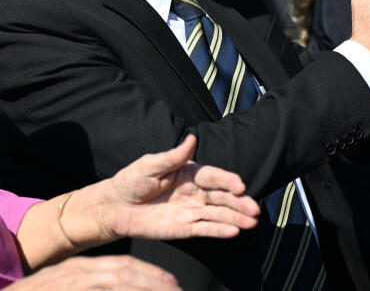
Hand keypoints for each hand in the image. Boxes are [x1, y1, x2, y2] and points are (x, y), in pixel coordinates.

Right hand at [4, 255, 179, 290]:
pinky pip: (97, 289)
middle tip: (176, 289)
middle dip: (153, 281)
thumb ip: (96, 284)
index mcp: (81, 268)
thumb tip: (126, 284)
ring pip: (113, 280)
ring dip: (141, 286)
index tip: (172, 283)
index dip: (150, 274)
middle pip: (123, 271)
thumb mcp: (69, 285)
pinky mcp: (64, 289)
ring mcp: (68, 282)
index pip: (123, 266)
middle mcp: (76, 272)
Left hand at [99, 135, 258, 241]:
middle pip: (222, 197)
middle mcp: (196, 192)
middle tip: (254, 209)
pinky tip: (234, 232)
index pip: (214, 177)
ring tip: (252, 223)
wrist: (115, 207)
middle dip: (240, 203)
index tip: (240, 185)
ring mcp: (191, 211)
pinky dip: (220, 231)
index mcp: (190, 173)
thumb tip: (191, 138)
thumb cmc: (132, 181)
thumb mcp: (150, 164)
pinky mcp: (184, 228)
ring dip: (236, 218)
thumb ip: (173, 156)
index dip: (228, 181)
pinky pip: (205, 229)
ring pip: (218, 214)